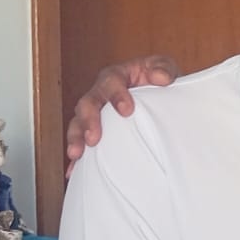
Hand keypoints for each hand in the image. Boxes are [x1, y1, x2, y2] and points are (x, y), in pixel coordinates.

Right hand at [65, 55, 179, 171]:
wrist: (161, 94)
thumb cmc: (159, 79)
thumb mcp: (164, 69)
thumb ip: (163, 69)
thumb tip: (160, 78)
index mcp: (116, 76)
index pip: (111, 82)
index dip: (116, 95)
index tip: (127, 110)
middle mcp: (101, 93)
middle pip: (87, 104)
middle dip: (88, 121)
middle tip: (94, 139)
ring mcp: (96, 112)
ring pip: (78, 122)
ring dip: (76, 138)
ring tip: (76, 155)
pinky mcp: (96, 128)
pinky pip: (82, 141)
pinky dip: (78, 157)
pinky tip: (74, 170)